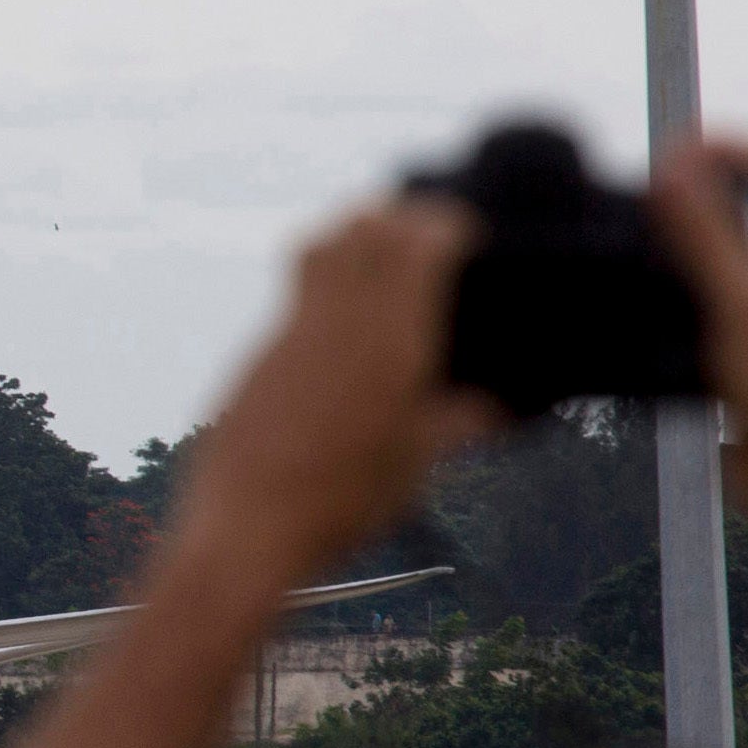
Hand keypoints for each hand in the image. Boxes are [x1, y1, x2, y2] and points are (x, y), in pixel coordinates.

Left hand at [173, 197, 497, 579]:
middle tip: (419, 230)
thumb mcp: (415, 463)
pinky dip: (320, 286)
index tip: (460, 229)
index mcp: (391, 340)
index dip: (442, 223)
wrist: (246, 532)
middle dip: (398, 216)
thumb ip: (459, 422)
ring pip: (318, 247)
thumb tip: (501, 408)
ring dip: (350, 235)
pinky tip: (335, 322)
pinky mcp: (255, 357)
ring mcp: (288, 334)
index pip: (417, 242)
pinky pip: (292, 297)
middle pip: (365, 227)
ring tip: (374, 251)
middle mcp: (338, 322)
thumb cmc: (342, 503)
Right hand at [649, 138, 747, 577]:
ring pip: (738, 262)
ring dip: (692, 241)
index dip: (743, 149)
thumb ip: (709, 238)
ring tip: (645, 236)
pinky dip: (681, 297)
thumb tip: (675, 172)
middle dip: (710, 189)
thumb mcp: (747, 306)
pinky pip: (716, 313)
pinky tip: (648, 308)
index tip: (685, 145)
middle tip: (655, 185)